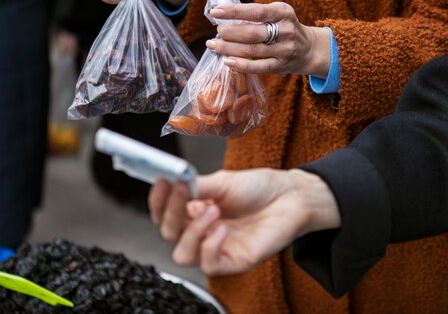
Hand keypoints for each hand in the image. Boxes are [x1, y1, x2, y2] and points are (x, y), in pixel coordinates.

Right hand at [148, 169, 340, 275]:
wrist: (290, 197)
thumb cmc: (259, 188)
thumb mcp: (222, 182)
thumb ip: (197, 186)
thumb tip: (172, 181)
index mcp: (194, 209)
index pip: (163, 213)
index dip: (157, 200)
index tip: (161, 182)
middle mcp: (201, 230)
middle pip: (168, 233)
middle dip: (171, 212)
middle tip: (183, 191)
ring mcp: (216, 247)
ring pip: (183, 255)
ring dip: (192, 232)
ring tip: (212, 211)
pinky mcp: (233, 261)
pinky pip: (208, 265)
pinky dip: (209, 247)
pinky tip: (222, 230)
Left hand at [205, 2, 331, 76]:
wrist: (309, 49)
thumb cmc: (284, 28)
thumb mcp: (277, 14)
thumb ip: (256, 14)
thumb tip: (225, 16)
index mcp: (283, 12)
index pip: (256, 11)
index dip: (234, 12)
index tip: (215, 12)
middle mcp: (286, 30)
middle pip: (252, 33)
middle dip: (230, 32)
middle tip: (217, 31)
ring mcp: (284, 50)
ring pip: (251, 50)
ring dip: (229, 48)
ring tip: (214, 45)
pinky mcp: (280, 66)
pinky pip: (258, 67)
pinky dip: (241, 65)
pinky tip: (227, 61)